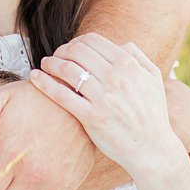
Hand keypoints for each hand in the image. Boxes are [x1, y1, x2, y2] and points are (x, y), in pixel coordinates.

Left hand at [29, 34, 178, 180]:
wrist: (152, 149)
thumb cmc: (152, 114)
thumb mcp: (153, 79)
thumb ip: (137, 56)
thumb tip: (118, 44)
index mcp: (128, 64)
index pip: (92, 41)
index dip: (75, 42)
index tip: (69, 50)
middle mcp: (116, 77)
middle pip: (76, 51)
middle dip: (61, 51)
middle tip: (54, 58)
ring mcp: (103, 97)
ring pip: (67, 69)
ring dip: (50, 63)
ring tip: (44, 66)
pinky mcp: (91, 117)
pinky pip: (61, 94)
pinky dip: (44, 82)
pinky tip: (35, 78)